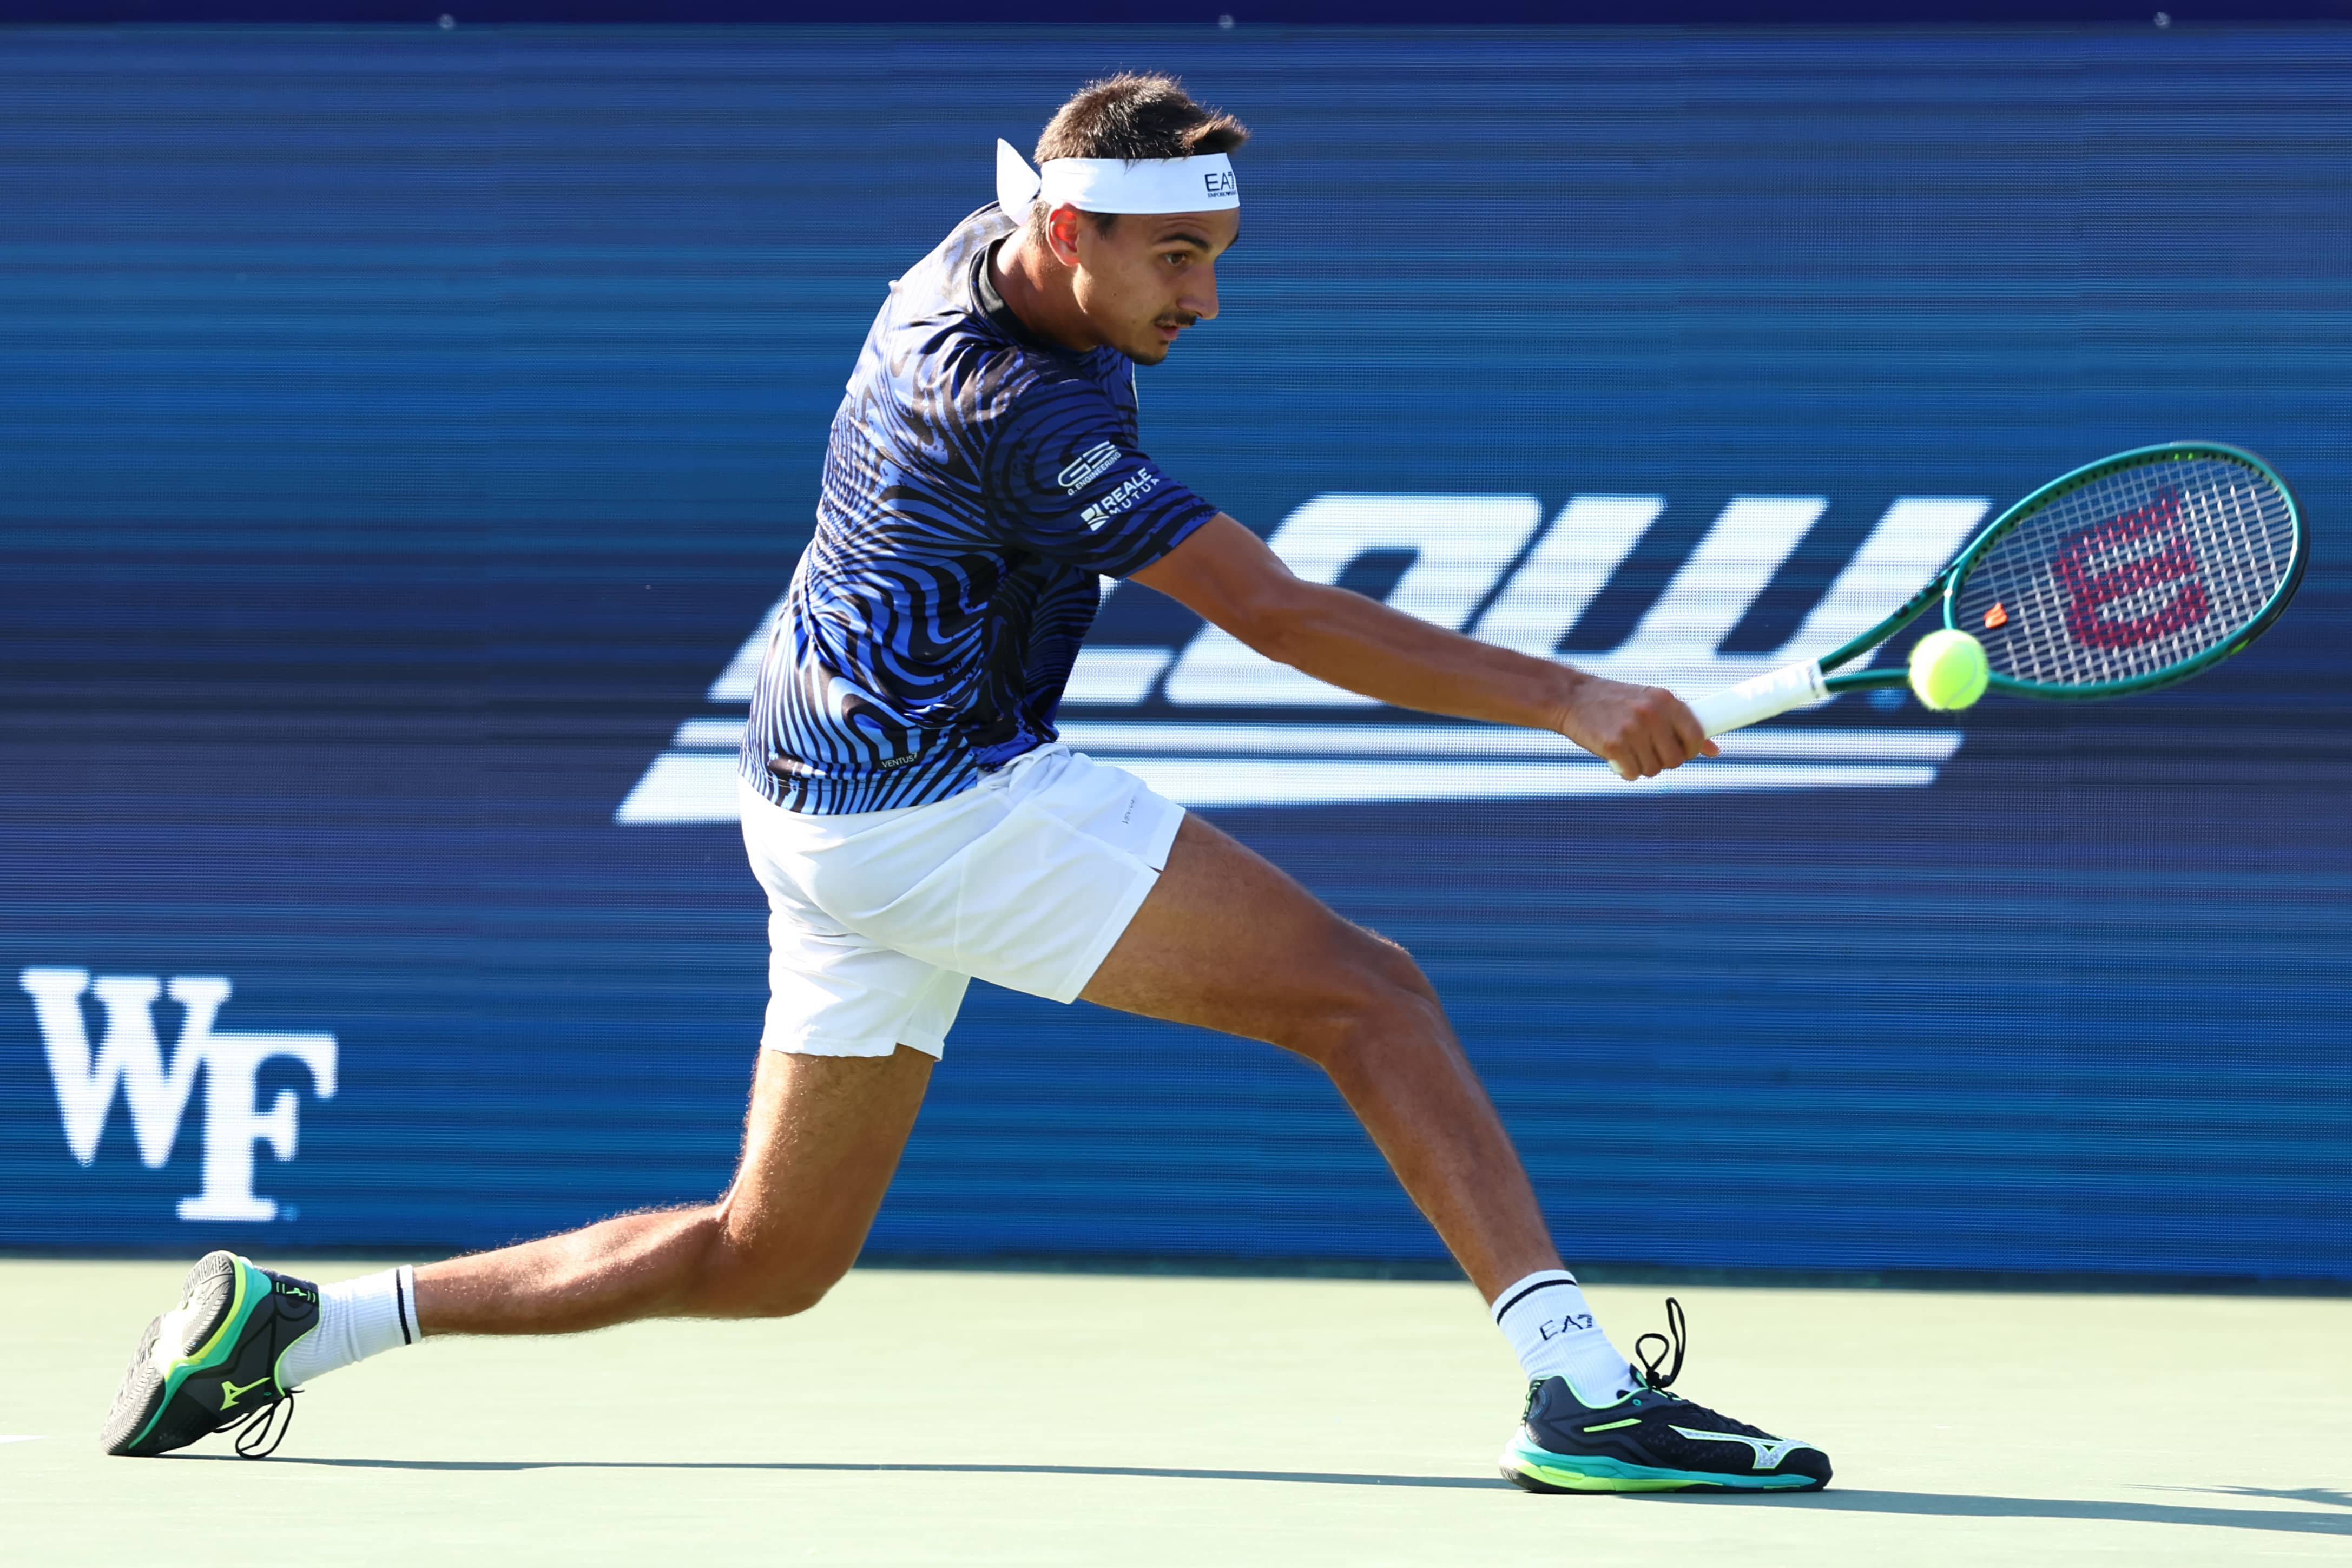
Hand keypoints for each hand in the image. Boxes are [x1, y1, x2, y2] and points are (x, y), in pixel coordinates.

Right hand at [1556, 676, 1719, 780]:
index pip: (1696, 735)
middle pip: (1675, 759)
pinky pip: (1632, 773)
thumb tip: (1715, 751)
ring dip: (1642, 767)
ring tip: (1629, 752)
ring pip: (1653, 769)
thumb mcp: (1651, 704)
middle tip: (1648, 753)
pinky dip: (1625, 771)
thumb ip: (1680, 724)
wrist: (1573, 697)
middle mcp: (1652, 713)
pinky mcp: (1613, 744)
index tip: (1680, 752)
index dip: (1690, 750)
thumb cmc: (1616, 703)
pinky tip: (1616, 758)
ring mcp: (1632, 729)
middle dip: (1663, 762)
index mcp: (1665, 700)